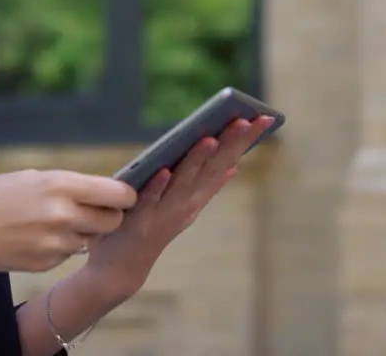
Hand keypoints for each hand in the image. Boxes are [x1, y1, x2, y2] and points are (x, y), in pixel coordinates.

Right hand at [0, 169, 137, 272]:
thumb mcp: (32, 177)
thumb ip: (69, 185)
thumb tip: (101, 190)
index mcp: (61, 185)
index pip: (117, 194)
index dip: (126, 195)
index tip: (125, 195)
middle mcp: (63, 215)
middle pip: (113, 221)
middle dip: (109, 216)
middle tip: (96, 210)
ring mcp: (56, 243)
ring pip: (90, 239)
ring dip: (82, 231)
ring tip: (54, 221)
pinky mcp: (47, 263)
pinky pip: (68, 253)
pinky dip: (61, 246)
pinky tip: (37, 236)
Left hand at [82, 115, 275, 296]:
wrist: (123, 267)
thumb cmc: (153, 227)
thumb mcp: (185, 206)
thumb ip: (206, 187)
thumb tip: (234, 165)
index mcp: (198, 197)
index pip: (226, 162)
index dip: (244, 141)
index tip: (263, 118)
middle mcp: (187, 205)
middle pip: (211, 170)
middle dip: (230, 144)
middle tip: (247, 120)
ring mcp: (164, 213)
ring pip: (183, 183)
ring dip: (197, 161)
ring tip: (210, 138)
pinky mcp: (138, 220)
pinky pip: (148, 199)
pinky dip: (158, 186)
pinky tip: (165, 170)